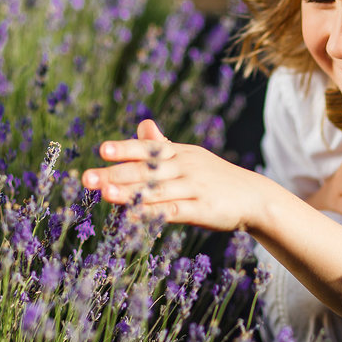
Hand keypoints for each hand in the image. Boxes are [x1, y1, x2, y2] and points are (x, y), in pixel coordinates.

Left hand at [81, 119, 270, 230]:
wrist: (254, 197)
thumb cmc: (215, 178)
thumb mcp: (191, 157)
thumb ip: (163, 145)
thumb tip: (142, 124)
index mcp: (180, 153)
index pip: (149, 149)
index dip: (126, 148)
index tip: (102, 149)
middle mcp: (185, 167)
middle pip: (147, 169)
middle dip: (115, 173)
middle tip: (86, 177)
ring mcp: (194, 188)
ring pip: (157, 190)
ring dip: (128, 192)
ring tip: (103, 193)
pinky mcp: (202, 209)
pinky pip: (172, 211)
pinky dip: (151, 214)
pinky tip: (131, 217)